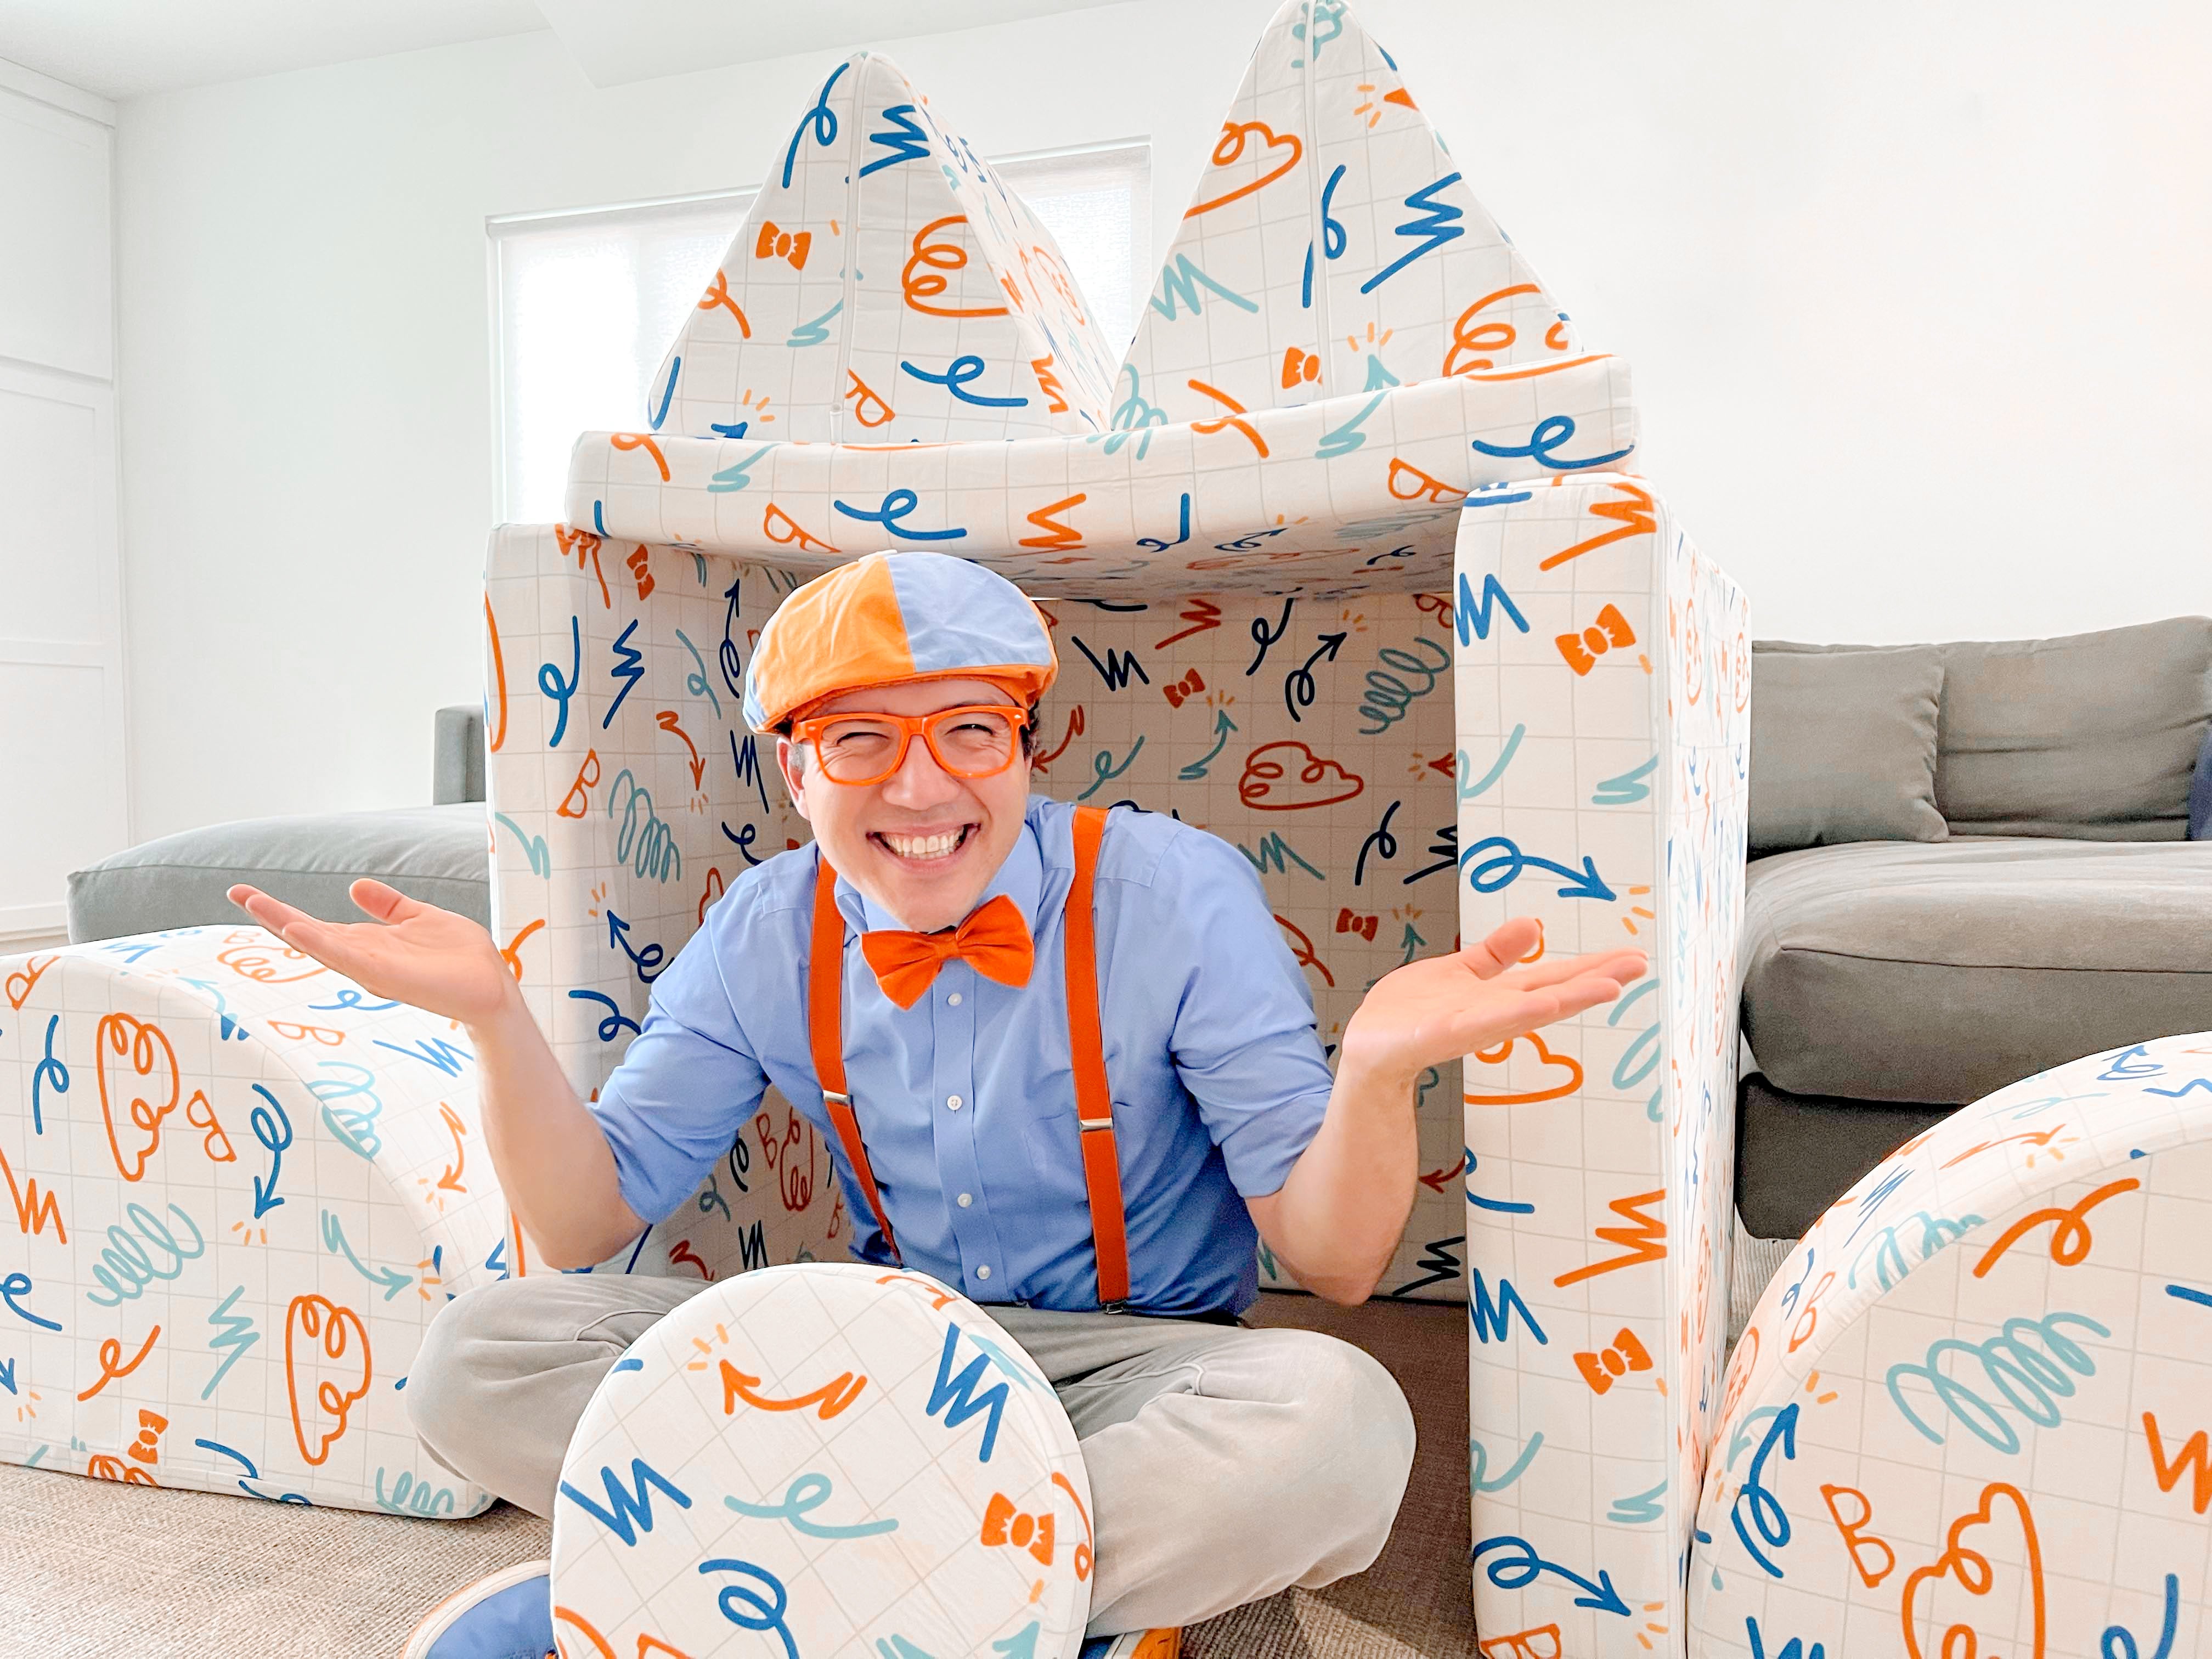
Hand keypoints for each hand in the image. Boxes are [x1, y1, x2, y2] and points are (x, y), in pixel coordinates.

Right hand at [227, 880, 516, 1027]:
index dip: (283, 910)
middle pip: (308, 934)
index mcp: (368, 943)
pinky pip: (348, 959)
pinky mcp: (386, 976)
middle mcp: (362, 957)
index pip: (317, 924)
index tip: (248, 893)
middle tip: (236, 893)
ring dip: (289, 926)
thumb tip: (355, 887)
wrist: (491, 987)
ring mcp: (371, 968)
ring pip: (321, 946)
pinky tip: (298, 929)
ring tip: (257, 906)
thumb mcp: (420, 918)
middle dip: (273, 915)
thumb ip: (389, 906)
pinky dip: (322, 944)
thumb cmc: (460, 958)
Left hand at [1338, 917, 1644, 1089]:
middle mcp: (1494, 1012)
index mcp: (1500, 995)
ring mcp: (1472, 1025)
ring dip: (1568, 999)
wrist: (1369, 1043)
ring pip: (1528, 1010)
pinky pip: (1484, 1023)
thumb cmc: (1412, 1010)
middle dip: (1595, 980)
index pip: (1555, 978)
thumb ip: (1496, 953)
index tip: (1633, 956)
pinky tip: (1544, 1005)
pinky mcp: (1443, 1034)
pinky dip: (1515, 1015)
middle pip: (1553, 992)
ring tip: (1607, 986)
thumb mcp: (1460, 970)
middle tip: (1639, 966)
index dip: (1593, 967)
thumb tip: (1534, 925)